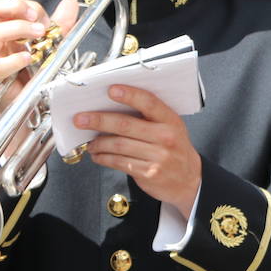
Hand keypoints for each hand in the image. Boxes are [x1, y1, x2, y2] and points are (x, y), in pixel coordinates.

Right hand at [0, 0, 76, 92]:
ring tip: (39, 35)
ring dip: (19, 29)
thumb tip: (70, 3)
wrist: (28, 103)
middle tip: (38, 20)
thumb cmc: (34, 71)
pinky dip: (14, 60)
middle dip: (17, 8)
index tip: (44, 19)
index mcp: (6, 27)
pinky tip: (28, 58)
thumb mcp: (51, 43)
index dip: (27, 6)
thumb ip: (61, 23)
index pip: (7, 4)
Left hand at [76, 85, 201, 216]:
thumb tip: (113, 106)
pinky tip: (98, 155)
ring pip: (119, 145)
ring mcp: (157, 157)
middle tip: (81, 119)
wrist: (189, 180)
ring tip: (90, 142)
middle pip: (126, 125)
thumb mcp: (172, 128)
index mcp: (170, 120)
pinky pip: (119, 162)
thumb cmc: (175, 149)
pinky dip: (104, 158)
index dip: (129, 95)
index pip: (149, 103)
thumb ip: (150, 117)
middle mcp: (165, 137)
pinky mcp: (148, 173)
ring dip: (99, 143)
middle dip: (99, 120)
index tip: (111, 90)